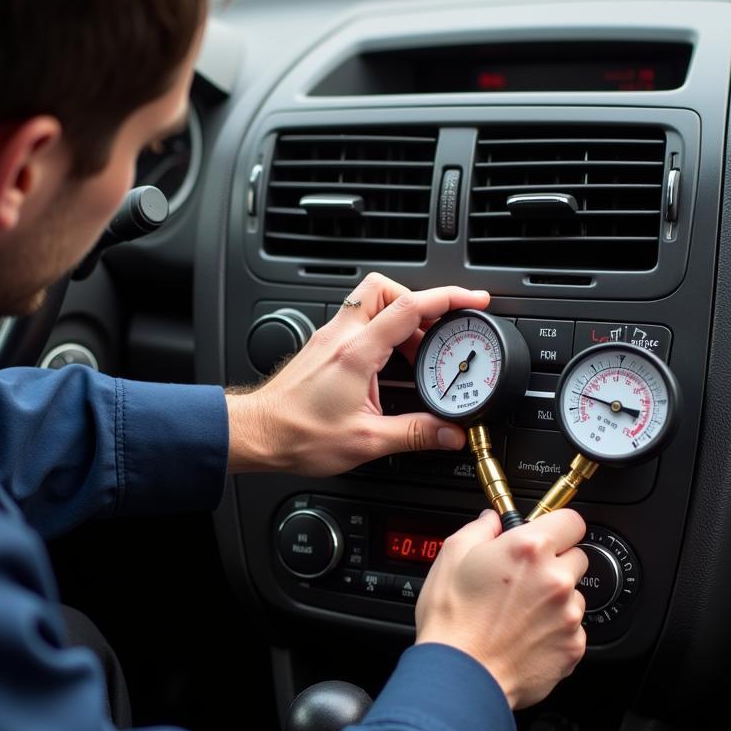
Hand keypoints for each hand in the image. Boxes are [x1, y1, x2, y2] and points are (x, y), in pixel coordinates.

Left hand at [225, 272, 489, 475]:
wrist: (258, 434)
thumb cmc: (297, 434)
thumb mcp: (366, 441)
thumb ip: (414, 434)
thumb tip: (449, 433)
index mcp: (356, 352)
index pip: (409, 306)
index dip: (447, 297)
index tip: (473, 298)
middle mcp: (341, 337)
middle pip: (387, 289)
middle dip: (420, 302)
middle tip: (439, 332)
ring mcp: (329, 339)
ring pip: (370, 303)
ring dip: (400, 320)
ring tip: (417, 355)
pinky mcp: (322, 348)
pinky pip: (359, 324)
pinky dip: (382, 334)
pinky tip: (389, 367)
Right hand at [415, 509, 587, 709]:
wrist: (461, 674)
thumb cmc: (452, 619)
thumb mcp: (452, 555)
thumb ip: (480, 528)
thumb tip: (492, 520)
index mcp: (529, 549)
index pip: (572, 520)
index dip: (557, 525)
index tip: (549, 533)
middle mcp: (556, 578)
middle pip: (576, 557)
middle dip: (555, 562)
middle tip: (524, 577)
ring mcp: (568, 614)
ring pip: (574, 595)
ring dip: (555, 598)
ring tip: (519, 612)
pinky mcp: (573, 646)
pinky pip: (572, 628)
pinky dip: (555, 630)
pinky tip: (525, 634)